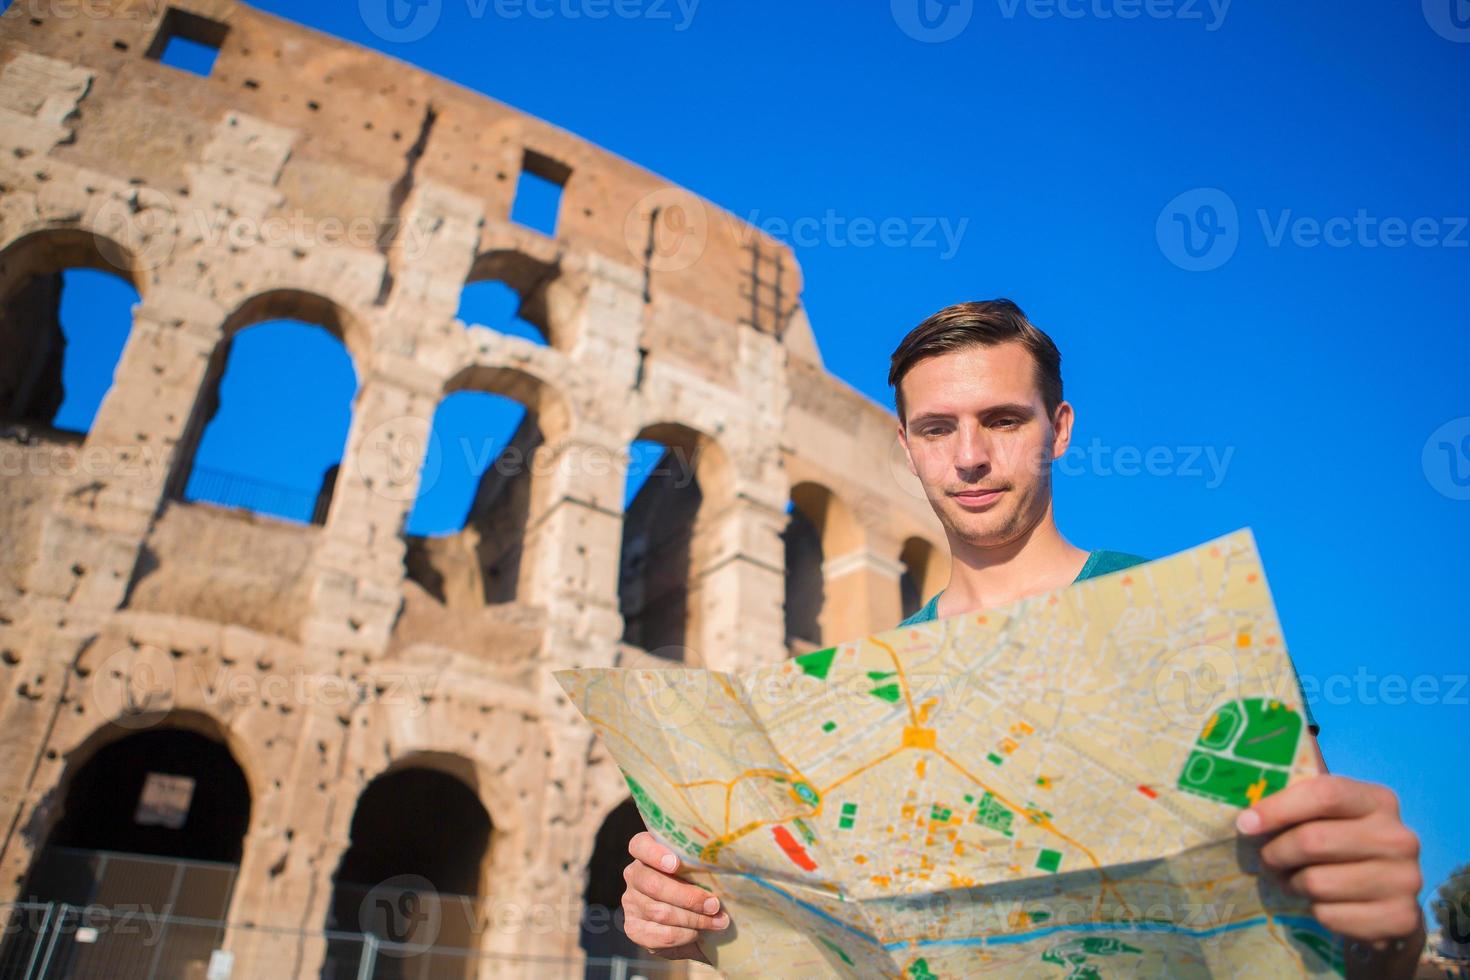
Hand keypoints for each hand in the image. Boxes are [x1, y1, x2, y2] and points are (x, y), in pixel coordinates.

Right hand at [621, 831, 728, 961]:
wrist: (684, 921)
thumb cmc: (697, 884)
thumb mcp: (698, 870)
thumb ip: (702, 866)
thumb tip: (728, 870)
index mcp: (646, 852)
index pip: (640, 845)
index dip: (655, 854)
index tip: (676, 864)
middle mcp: (634, 874)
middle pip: (654, 884)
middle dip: (688, 897)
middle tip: (714, 904)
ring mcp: (630, 902)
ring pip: (660, 912)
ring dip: (693, 919)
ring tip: (717, 921)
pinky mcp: (633, 927)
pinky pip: (659, 934)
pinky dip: (683, 935)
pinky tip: (697, 933)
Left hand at [1239, 774, 1422, 947]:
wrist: (1387, 901)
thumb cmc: (1344, 847)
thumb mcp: (1328, 818)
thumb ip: (1296, 807)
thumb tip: (1248, 820)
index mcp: (1379, 802)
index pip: (1324, 794)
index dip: (1278, 808)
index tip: (1245, 824)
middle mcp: (1399, 838)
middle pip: (1313, 840)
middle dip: (1276, 852)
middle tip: (1268, 859)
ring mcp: (1405, 880)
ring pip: (1317, 882)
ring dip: (1293, 884)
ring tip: (1294, 881)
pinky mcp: (1400, 918)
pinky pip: (1330, 915)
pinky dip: (1316, 911)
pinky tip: (1322, 904)